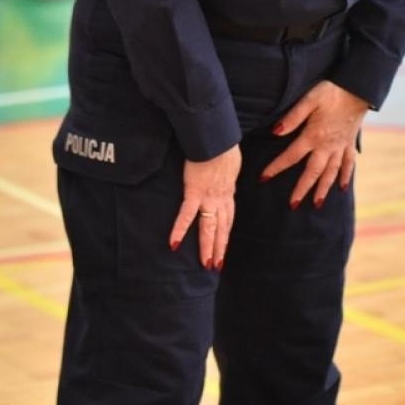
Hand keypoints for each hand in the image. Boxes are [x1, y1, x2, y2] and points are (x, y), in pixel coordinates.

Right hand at [170, 143, 240, 268]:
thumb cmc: (222, 146)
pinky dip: (180, 230)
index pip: (228, 218)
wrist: (216, 139)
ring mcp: (208, 197)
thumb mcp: (230, 163)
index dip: (226, 233)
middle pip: (222, 227)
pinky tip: (174, 244)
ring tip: (206, 263)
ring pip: (209, 227)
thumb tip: (224, 173)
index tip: (224, 247)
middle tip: (217, 265)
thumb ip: (226, 172)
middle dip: (220, 247)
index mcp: (227, 191)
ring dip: (208, 246)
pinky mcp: (194, 192)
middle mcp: (221, 198)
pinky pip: (187, 215)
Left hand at [262, 80, 370, 207]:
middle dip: (302, 189)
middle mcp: (327, 146)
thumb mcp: (309, 100)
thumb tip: (275, 132)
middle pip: (312, 172)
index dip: (276, 167)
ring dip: (323, 189)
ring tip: (317, 204)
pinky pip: (348, 163)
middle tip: (293, 205)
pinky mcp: (350, 143)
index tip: (263, 178)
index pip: (291, 156)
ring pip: (331, 172)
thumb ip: (292, 117)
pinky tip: (342, 187)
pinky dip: (345, 176)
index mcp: (313, 136)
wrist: (359, 88)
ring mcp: (340, 146)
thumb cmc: (332, 92)